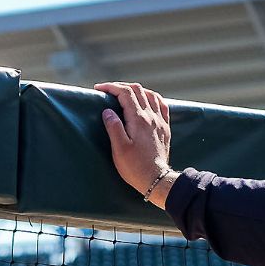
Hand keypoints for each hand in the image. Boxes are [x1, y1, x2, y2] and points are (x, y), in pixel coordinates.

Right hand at [96, 82, 174, 204]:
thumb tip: (107, 111)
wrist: (156, 179)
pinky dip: (151, 97)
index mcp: (139, 120)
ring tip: (124, 94)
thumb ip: (114, 127)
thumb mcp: (119, 149)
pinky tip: (146, 100)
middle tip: (108, 90)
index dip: (111, 87)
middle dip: (121, 86)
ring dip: (136, 90)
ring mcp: (160, 121)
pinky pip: (161, 104)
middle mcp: (151, 117)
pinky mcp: (165, 128)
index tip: (99, 89)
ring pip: (151, 94)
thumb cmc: (135, 167)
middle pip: (138, 90)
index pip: (125, 93)